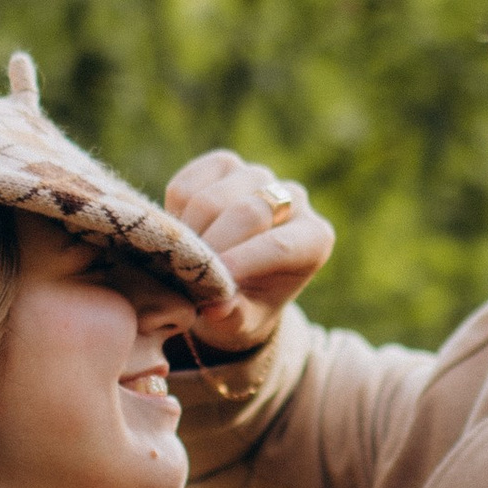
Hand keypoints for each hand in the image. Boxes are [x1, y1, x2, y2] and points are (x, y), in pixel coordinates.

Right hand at [164, 149, 335, 358]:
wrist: (230, 283)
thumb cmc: (243, 307)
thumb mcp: (241, 323)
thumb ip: (234, 316)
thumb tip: (217, 307)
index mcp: (314, 239)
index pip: (280, 244)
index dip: (242, 261)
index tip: (209, 285)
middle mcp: (294, 199)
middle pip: (249, 212)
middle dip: (212, 246)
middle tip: (187, 275)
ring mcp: (259, 176)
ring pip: (213, 197)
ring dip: (188, 233)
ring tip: (181, 260)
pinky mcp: (223, 165)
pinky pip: (187, 185)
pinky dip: (173, 213)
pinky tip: (179, 235)